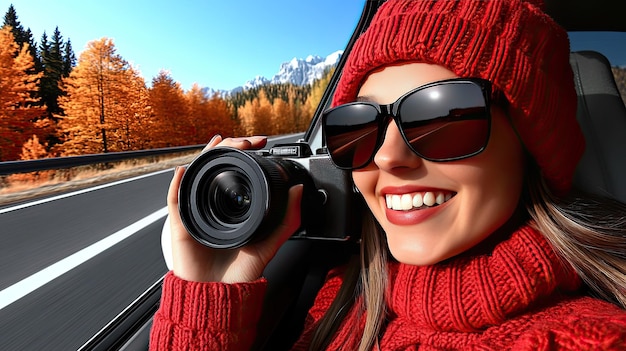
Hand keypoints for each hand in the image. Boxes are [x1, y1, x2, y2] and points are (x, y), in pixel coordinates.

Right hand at [166, 135, 302, 282]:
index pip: (234, 172)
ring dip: (205, 156)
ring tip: (219, 143)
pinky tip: (185, 171)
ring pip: (195, 177)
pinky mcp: (181, 226)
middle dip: (228, 147)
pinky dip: (177, 184)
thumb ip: (287, 220)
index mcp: (230, 208)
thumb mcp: (269, 243)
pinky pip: (175, 201)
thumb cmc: (238, 274)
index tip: (259, 143)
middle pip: (214, 168)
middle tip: (245, 140)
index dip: (244, 153)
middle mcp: (211, 207)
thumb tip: (298, 190)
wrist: (219, 295)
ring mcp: (195, 214)